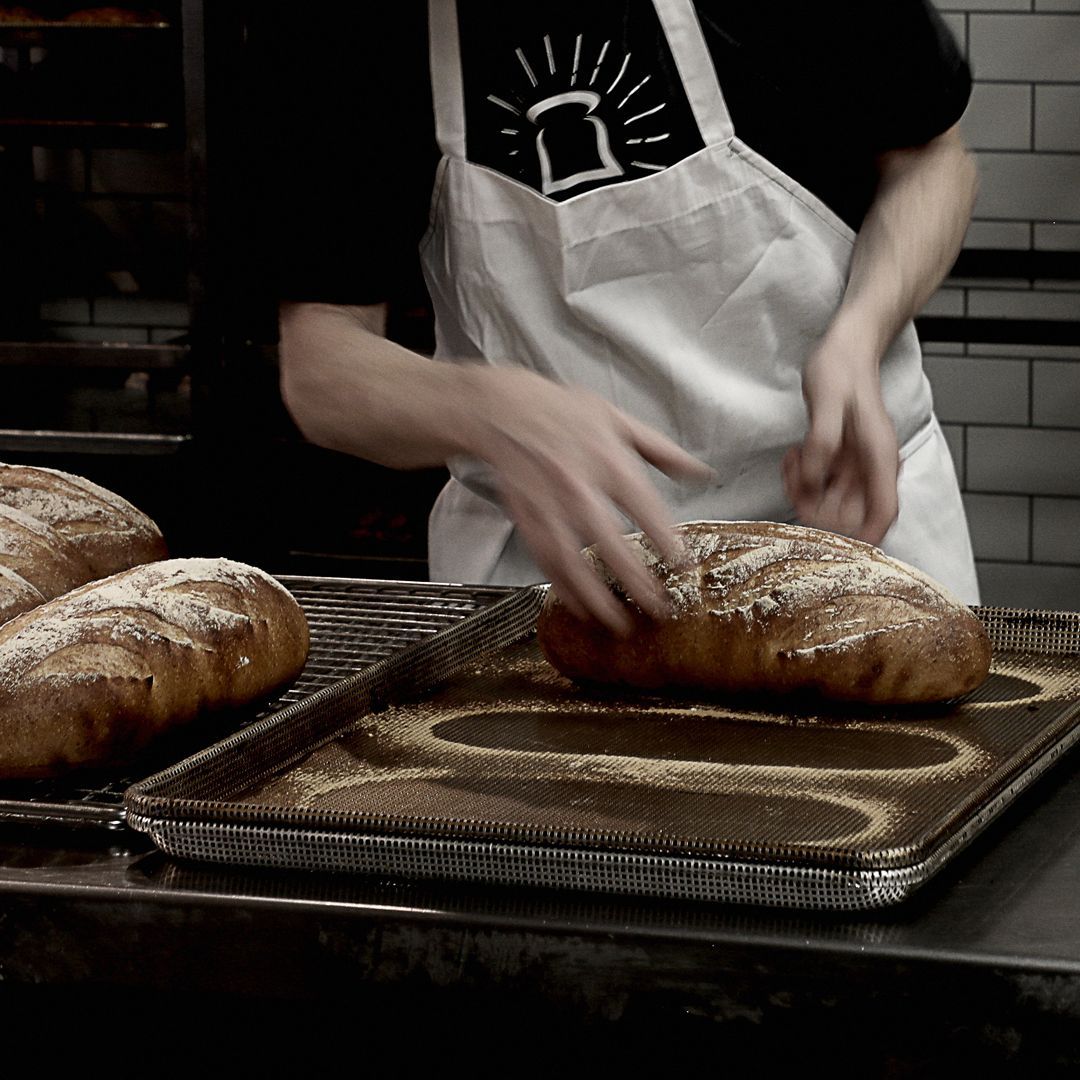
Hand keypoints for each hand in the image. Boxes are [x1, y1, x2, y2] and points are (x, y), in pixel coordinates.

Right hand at [460, 367, 713, 634]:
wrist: (505, 411)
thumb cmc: (564, 411)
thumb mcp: (618, 418)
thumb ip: (661, 450)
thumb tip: (701, 473)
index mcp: (609, 461)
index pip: (645, 509)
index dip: (665, 541)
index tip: (681, 566)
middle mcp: (580, 488)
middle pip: (612, 545)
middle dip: (636, 583)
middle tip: (658, 609)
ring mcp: (550, 508)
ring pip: (574, 563)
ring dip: (596, 598)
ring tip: (618, 624)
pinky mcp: (527, 519)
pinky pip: (546, 561)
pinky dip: (562, 588)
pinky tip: (580, 607)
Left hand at [782, 335, 898, 545]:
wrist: (846, 350)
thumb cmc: (841, 371)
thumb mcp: (827, 403)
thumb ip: (821, 443)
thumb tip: (814, 481)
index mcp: (879, 458)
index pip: (883, 513)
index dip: (865, 538)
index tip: (836, 546)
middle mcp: (871, 468)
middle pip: (849, 516)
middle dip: (817, 506)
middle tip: (796, 480)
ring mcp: (855, 467)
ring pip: (829, 503)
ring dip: (804, 491)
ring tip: (793, 460)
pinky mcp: (839, 461)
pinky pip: (819, 485)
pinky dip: (801, 478)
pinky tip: (795, 456)